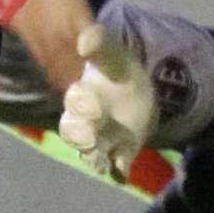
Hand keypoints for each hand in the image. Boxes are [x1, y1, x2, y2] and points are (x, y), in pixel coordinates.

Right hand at [58, 25, 156, 181]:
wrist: (139, 93)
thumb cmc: (117, 73)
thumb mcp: (113, 57)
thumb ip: (100, 47)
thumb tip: (86, 39)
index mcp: (82, 96)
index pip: (74, 102)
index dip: (80, 102)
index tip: (91, 99)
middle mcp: (87, 122)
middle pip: (74, 133)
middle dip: (80, 135)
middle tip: (91, 135)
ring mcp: (104, 141)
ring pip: (91, 155)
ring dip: (95, 159)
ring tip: (103, 164)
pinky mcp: (122, 154)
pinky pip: (117, 168)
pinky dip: (118, 172)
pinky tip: (121, 173)